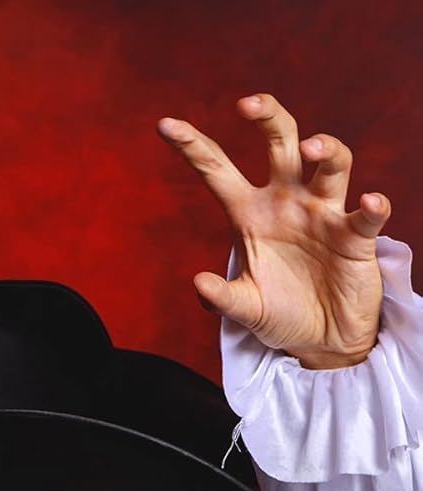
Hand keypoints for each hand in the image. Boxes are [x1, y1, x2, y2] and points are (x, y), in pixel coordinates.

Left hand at [159, 94, 389, 367]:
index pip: (218, 171)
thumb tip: (198, 282)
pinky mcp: (356, 236)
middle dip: (268, 117)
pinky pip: (368, 213)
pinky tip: (368, 202)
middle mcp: (287, 203)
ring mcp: (324, 214)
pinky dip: (372, 206)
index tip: (166, 125)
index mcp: (249, 214)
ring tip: (311, 149)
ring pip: (331, 163)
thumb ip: (221, 298)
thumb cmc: (280, 314)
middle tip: (248, 103)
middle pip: (281, 142)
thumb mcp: (243, 309)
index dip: (194, 147)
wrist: (322, 338)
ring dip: (325, 149)